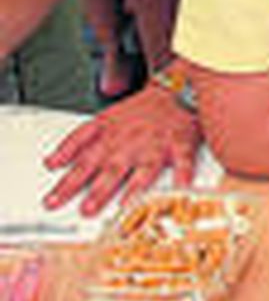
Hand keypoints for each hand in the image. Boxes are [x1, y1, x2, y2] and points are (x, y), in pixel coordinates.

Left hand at [42, 85, 199, 214]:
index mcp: (108, 132)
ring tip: (121, 206)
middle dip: (96, 190)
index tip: (55, 192)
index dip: (67, 174)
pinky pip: (182, 160)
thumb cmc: (142, 109)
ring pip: (142, 168)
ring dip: (132, 188)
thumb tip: (52, 162)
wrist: (175, 91)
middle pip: (110, 166)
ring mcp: (154, 144)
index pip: (82, 153)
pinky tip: (180, 186)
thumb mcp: (103, 118)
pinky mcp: (180, 145)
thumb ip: (77, 141)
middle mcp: (129, 140)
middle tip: (85, 209)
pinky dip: (183, 173)